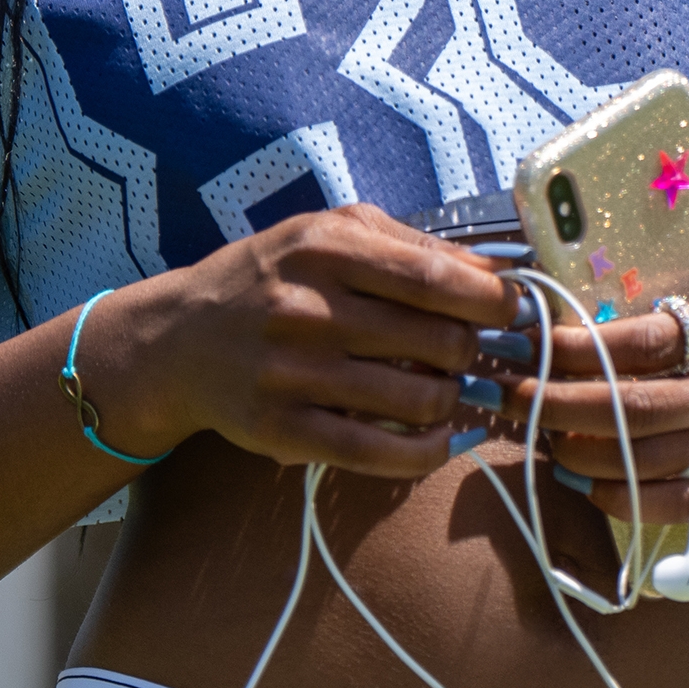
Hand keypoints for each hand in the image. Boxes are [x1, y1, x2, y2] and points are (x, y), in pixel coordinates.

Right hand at [90, 205, 514, 479]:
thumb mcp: (329, 234)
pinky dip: (427, 451)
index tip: (510, 309)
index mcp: (327, 249)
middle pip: (440, 342)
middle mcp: (308, 309)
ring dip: (452, 400)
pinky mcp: (282, 431)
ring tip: (443, 388)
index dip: (494, 300)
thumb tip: (498, 272)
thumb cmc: (273, 278)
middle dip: (472, 351)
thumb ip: (411, 245)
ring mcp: (294, 374)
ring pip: (421, 400)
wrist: (178, 340)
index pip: (439, 277)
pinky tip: (438, 438)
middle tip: (466, 352)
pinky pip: (381, 453)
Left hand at [509, 207, 688, 523]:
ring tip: (533, 434)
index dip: (569, 348)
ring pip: (639, 462)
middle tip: (503, 396)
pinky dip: (619, 497)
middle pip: (624, 408)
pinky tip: (586, 479)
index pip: (637, 339)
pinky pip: (672, 503)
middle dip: (549, 406)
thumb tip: (647, 193)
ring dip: (573, 452)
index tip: (523, 343)